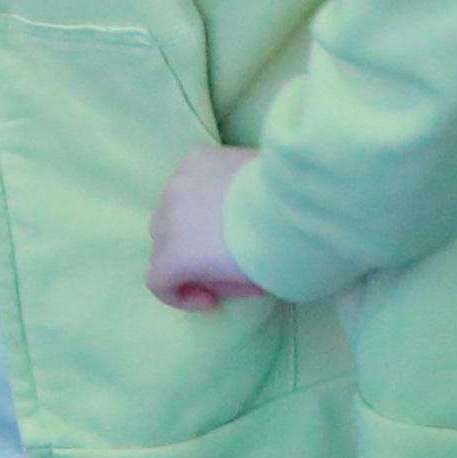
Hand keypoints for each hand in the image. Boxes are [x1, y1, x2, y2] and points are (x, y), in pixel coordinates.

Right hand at [147, 146, 266, 309]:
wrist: (301, 204)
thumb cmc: (280, 254)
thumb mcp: (248, 286)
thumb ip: (220, 283)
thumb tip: (217, 271)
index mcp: (176, 256)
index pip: (156, 281)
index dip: (179, 295)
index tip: (211, 299)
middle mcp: (167, 217)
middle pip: (162, 240)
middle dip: (184, 254)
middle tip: (218, 258)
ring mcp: (178, 182)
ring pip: (171, 206)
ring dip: (189, 218)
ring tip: (225, 219)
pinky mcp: (196, 158)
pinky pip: (189, 178)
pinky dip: (201, 189)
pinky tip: (229, 191)